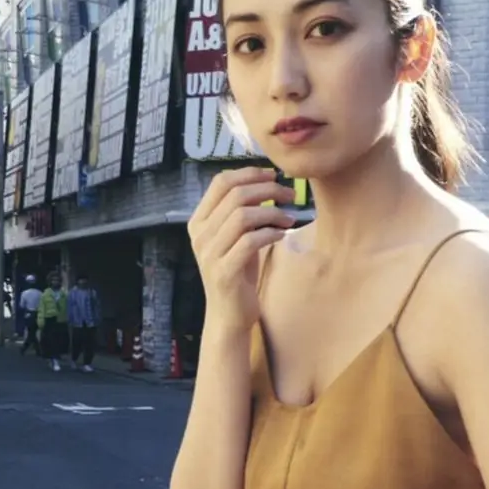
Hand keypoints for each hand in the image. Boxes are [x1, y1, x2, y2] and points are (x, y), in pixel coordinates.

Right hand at [187, 166, 296, 335]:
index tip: (273, 175)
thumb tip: (267, 181)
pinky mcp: (224, 271)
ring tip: (289, 219)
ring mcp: (209, 253)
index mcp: (199, 221)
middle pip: (235, 195)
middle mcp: (199, 235)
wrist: (229, 315)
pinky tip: (282, 235)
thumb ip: (241, 211)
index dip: (249, 173)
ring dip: (272, 212)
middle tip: (290, 195)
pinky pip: (250, 242)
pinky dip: (270, 234)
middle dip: (267, 190)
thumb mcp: (235, 237)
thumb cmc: (238, 271)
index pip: (220, 182)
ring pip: (242, 216)